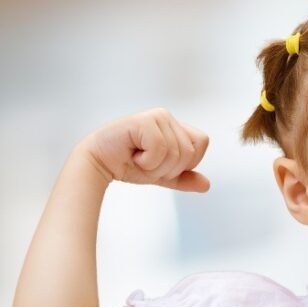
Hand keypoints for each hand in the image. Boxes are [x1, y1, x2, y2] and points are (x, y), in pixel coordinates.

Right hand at [81, 108, 210, 191]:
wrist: (98, 164)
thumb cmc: (128, 165)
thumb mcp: (161, 175)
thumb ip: (183, 179)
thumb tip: (207, 185)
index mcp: (174, 126)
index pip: (201, 142)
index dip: (186, 161)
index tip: (162, 163)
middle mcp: (166, 117)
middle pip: (189, 152)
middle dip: (169, 168)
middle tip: (146, 162)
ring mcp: (155, 116)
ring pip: (176, 153)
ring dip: (156, 166)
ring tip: (138, 158)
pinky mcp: (143, 120)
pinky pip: (161, 149)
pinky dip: (148, 161)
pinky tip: (133, 154)